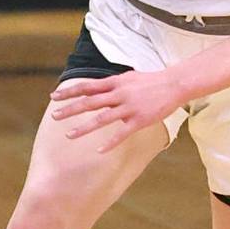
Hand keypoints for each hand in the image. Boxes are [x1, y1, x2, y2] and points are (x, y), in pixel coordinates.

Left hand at [48, 71, 182, 152]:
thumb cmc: (152, 81)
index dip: (70, 91)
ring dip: (84, 128)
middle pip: (90, 102)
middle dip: (71, 109)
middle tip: (54, 116)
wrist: (175, 84)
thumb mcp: (129, 77)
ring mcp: (129, 108)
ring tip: (69, 136)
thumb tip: (99, 86)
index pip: (88, 86)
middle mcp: (119, 94)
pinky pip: (122, 134)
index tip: (54, 96)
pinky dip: (110, 143)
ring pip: (102, 119)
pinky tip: (99, 151)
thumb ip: (113, 83)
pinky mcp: (140, 120)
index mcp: (116, 83)